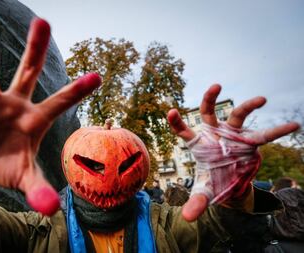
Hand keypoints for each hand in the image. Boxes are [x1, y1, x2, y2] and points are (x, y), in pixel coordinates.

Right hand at [0, 2, 100, 215]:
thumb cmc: (10, 167)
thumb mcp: (25, 178)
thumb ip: (38, 189)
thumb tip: (52, 209)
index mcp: (34, 121)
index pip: (58, 104)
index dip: (76, 92)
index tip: (97, 76)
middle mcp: (11, 106)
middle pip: (25, 73)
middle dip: (35, 49)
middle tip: (45, 20)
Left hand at [167, 84, 299, 220]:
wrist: (230, 184)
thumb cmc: (213, 182)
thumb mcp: (205, 192)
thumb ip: (196, 201)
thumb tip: (186, 218)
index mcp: (197, 143)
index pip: (184, 129)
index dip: (177, 121)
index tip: (170, 111)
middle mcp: (213, 134)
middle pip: (209, 112)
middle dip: (210, 98)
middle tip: (215, 85)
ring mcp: (232, 135)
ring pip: (238, 115)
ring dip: (249, 106)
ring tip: (262, 99)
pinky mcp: (249, 141)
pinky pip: (264, 134)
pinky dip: (277, 131)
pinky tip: (293, 125)